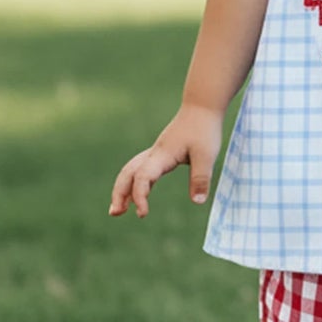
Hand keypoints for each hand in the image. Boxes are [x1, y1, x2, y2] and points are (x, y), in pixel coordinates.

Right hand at [109, 103, 223, 218]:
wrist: (202, 107)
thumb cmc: (204, 129)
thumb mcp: (207, 155)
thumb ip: (201, 178)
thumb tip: (198, 202)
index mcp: (162, 155)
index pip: (143, 177)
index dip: (139, 196)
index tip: (143, 214)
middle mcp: (155, 154)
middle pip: (128, 173)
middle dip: (119, 193)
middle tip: (114, 213)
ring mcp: (156, 153)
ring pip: (132, 170)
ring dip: (123, 189)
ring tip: (120, 209)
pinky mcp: (162, 153)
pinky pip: (142, 169)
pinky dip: (136, 183)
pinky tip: (140, 195)